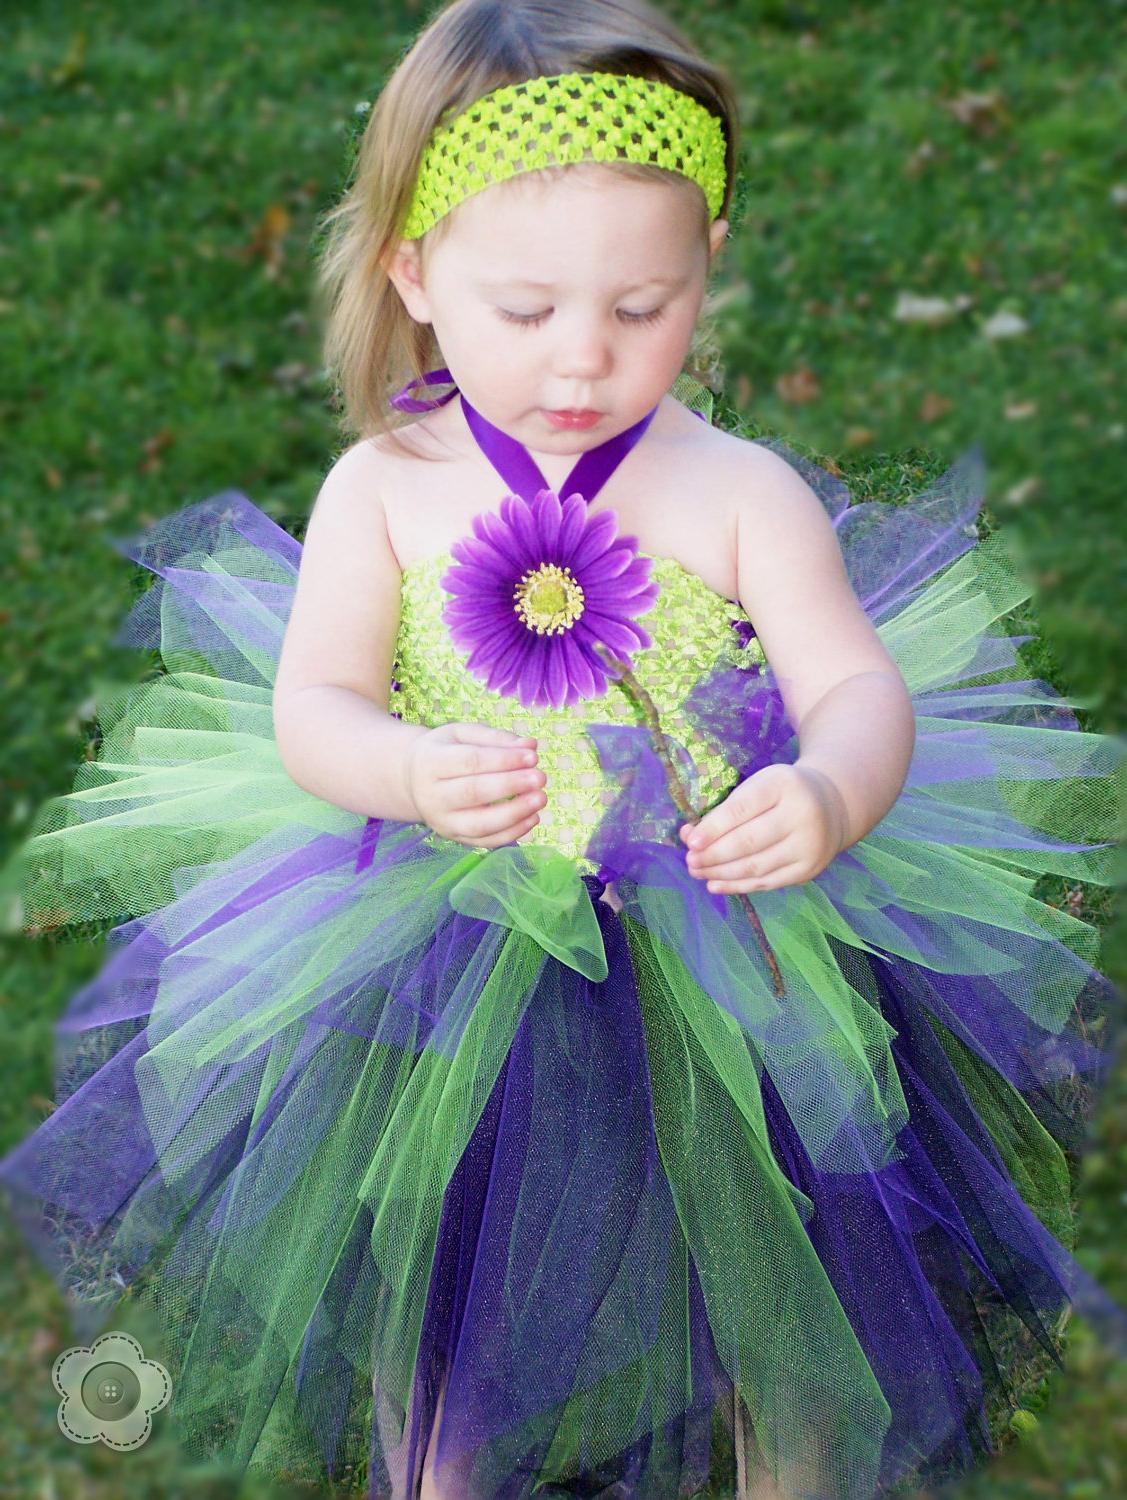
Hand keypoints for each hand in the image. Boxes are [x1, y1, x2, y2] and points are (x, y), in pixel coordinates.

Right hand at [405, 722, 546, 848]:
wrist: (412, 780)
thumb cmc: (444, 751)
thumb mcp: (461, 734)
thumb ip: (495, 738)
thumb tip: (530, 745)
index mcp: (430, 762)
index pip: (470, 762)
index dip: (504, 760)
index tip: (533, 757)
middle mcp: (431, 796)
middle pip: (473, 793)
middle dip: (511, 785)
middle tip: (540, 778)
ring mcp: (442, 822)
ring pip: (479, 824)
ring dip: (515, 813)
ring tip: (541, 799)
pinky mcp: (454, 838)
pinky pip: (485, 841)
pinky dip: (512, 833)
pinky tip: (533, 817)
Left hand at [677, 761, 848, 893]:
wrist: (832, 806)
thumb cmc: (783, 793)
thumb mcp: (759, 785)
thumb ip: (726, 808)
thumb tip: (690, 836)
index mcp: (785, 784)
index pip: (742, 809)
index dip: (714, 828)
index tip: (691, 841)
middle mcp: (802, 815)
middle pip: (748, 842)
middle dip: (713, 854)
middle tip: (690, 860)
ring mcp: (809, 846)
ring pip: (756, 866)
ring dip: (721, 873)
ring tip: (697, 871)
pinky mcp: (808, 870)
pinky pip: (767, 882)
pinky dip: (737, 886)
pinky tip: (715, 884)